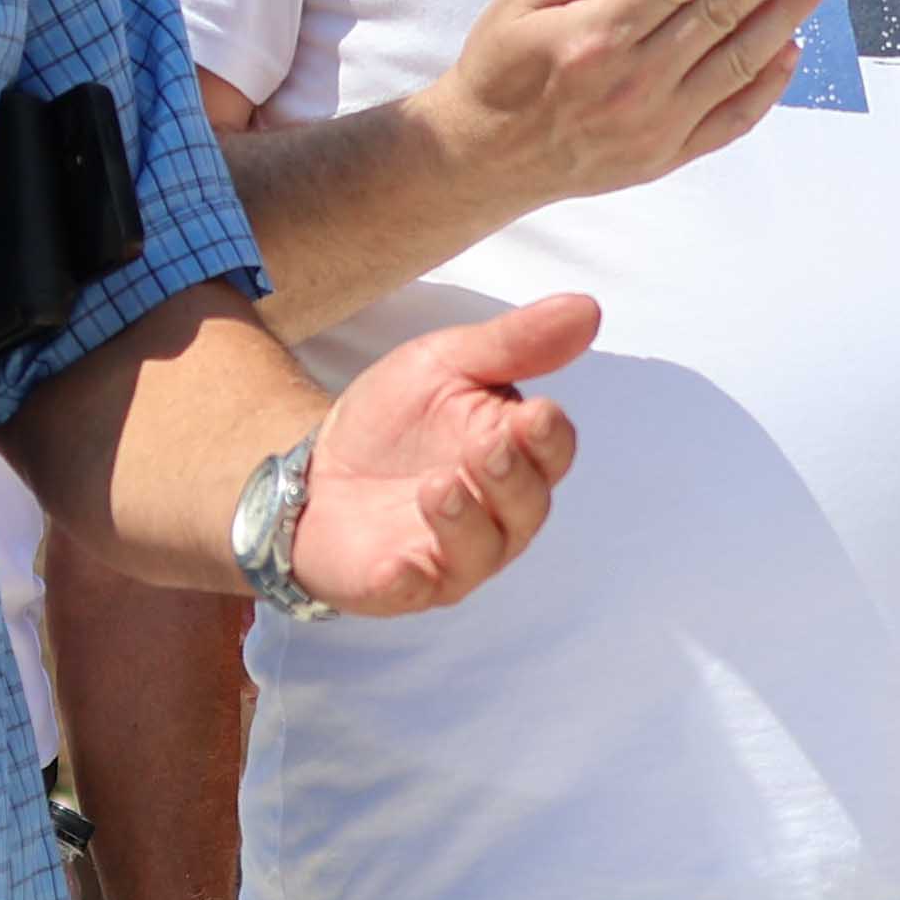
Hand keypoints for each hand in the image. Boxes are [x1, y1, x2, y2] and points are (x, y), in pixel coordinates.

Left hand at [289, 294, 603, 615]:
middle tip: (485, 447)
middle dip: (510, 478)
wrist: (312, 467)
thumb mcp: (446, 363)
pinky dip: (408, 580)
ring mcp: (451, 555)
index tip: (534, 414)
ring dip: (464, 521)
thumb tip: (587, 308)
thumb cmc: (395, 420)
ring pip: (481, 552)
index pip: (552, 453)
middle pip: (527, 506)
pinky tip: (397, 564)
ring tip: (436, 486)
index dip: (548, 438)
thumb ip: (514, 343)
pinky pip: (414, 591)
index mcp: (517, 456)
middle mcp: (499, 515)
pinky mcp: (401, 583)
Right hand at [439, 0, 838, 200]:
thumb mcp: (519, 2)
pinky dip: (767, 86)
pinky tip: (791, 49)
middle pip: (721, 12)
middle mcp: (633, 80)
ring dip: (785, 16)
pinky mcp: (666, 157)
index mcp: (596, 33)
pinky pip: (732, 120)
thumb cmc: (502, 68)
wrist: (485, 158)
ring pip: (738, 61)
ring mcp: (655, 124)